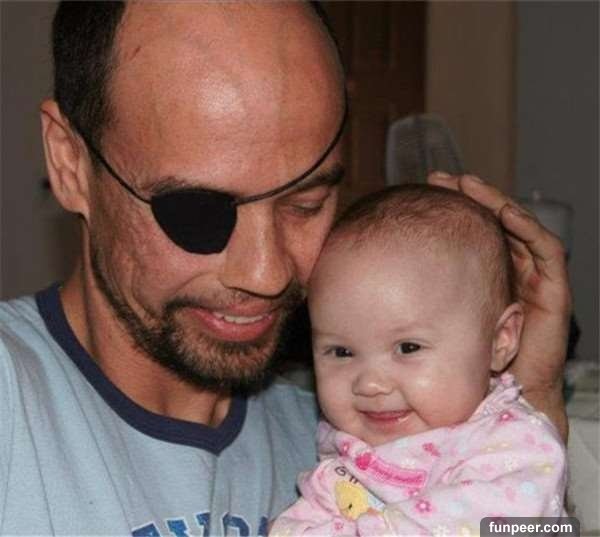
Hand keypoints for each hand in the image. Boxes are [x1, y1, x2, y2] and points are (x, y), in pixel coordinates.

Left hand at [428, 172, 570, 439]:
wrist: (508, 397)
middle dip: (468, 198)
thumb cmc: (469, 362)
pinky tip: (503, 212)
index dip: (449, 209)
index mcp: (481, 276)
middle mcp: (507, 272)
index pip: (468, 232)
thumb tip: (371, 277)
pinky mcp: (552, 292)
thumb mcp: (435, 321)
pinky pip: (544, 251)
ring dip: (493, 203)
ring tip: (467, 185)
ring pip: (516, 228)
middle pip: (490, 223)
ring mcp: (530, 279)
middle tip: (442, 179)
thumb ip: (415, 299)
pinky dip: (524, 228)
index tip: (423, 191)